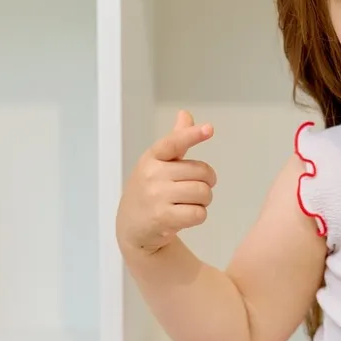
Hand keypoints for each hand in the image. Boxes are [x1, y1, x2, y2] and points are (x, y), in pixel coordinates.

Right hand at [116, 110, 215, 255]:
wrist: (132, 226)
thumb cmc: (150, 190)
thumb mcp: (157, 163)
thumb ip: (175, 140)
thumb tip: (185, 114)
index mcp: (152, 157)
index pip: (174, 142)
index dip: (192, 135)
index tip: (209, 129)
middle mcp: (152, 174)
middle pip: (202, 172)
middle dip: (206, 183)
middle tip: (195, 190)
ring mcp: (156, 196)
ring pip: (203, 193)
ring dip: (204, 201)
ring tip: (189, 204)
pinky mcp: (162, 217)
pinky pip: (198, 213)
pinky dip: (199, 216)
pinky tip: (185, 217)